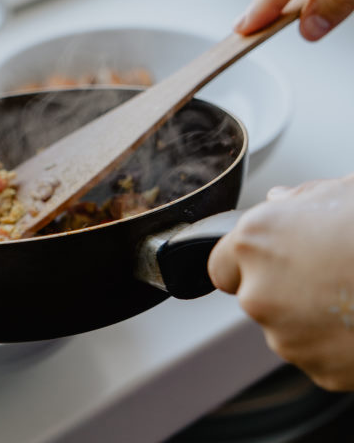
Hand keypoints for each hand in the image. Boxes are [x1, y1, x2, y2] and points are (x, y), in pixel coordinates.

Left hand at [208, 174, 353, 390]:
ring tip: (349, 294)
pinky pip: (315, 354)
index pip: (221, 265)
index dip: (244, 264)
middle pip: (253, 297)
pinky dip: (332, 343)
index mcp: (253, 243)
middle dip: (279, 288)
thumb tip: (279, 201)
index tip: (266, 263)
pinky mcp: (319, 370)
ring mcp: (287, 336)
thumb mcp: (339, 193)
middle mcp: (257, 293)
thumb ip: (296, 199)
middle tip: (323, 274)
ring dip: (306, 317)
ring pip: (284, 328)